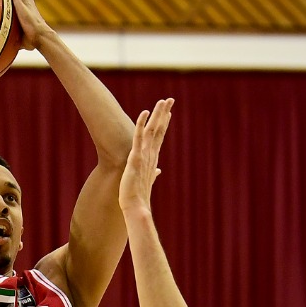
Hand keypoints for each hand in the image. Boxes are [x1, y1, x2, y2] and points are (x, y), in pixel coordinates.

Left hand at [119, 98, 173, 212]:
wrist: (135, 206)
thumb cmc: (138, 195)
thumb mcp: (146, 180)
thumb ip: (152, 173)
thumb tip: (158, 171)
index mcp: (152, 158)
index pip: (159, 137)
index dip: (164, 124)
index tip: (168, 112)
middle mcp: (151, 155)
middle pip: (159, 130)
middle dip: (164, 114)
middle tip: (170, 99)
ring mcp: (144, 156)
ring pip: (152, 131)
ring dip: (157, 115)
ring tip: (162, 101)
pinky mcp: (136, 159)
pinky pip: (139, 138)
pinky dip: (141, 124)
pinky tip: (144, 112)